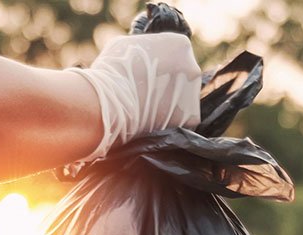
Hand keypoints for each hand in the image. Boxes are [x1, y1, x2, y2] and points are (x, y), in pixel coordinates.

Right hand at [68, 33, 201, 161]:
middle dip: (167, 84)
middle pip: (183, 76)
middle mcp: (193, 66)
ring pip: (183, 99)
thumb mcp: (125, 46)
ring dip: (169, 104)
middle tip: (146, 94)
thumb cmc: (112, 71)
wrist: (108, 104)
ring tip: (146, 110)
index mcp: (180, 44)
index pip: (175, 53)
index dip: (159, 65)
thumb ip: (142, 46)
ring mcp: (194, 93)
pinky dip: (169, 122)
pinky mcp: (191, 118)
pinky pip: (182, 120)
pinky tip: (152, 122)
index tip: (146, 75)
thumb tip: (142, 53)